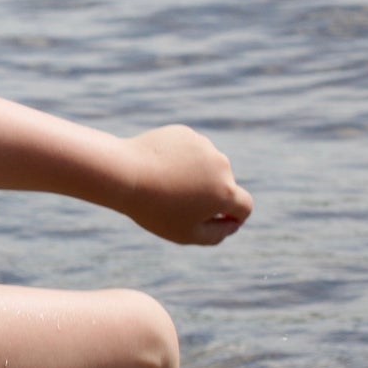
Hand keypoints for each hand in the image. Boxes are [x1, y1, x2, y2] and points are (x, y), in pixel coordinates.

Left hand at [117, 124, 250, 244]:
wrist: (123, 173)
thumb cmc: (154, 209)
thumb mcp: (186, 234)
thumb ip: (217, 234)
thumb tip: (232, 224)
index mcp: (225, 192)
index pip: (244, 206)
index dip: (233, 217)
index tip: (218, 221)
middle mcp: (221, 165)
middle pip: (223, 185)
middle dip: (207, 195)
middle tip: (175, 203)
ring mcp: (204, 146)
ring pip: (205, 166)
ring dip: (193, 175)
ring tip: (164, 183)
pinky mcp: (185, 133)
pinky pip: (188, 151)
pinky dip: (178, 159)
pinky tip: (157, 166)